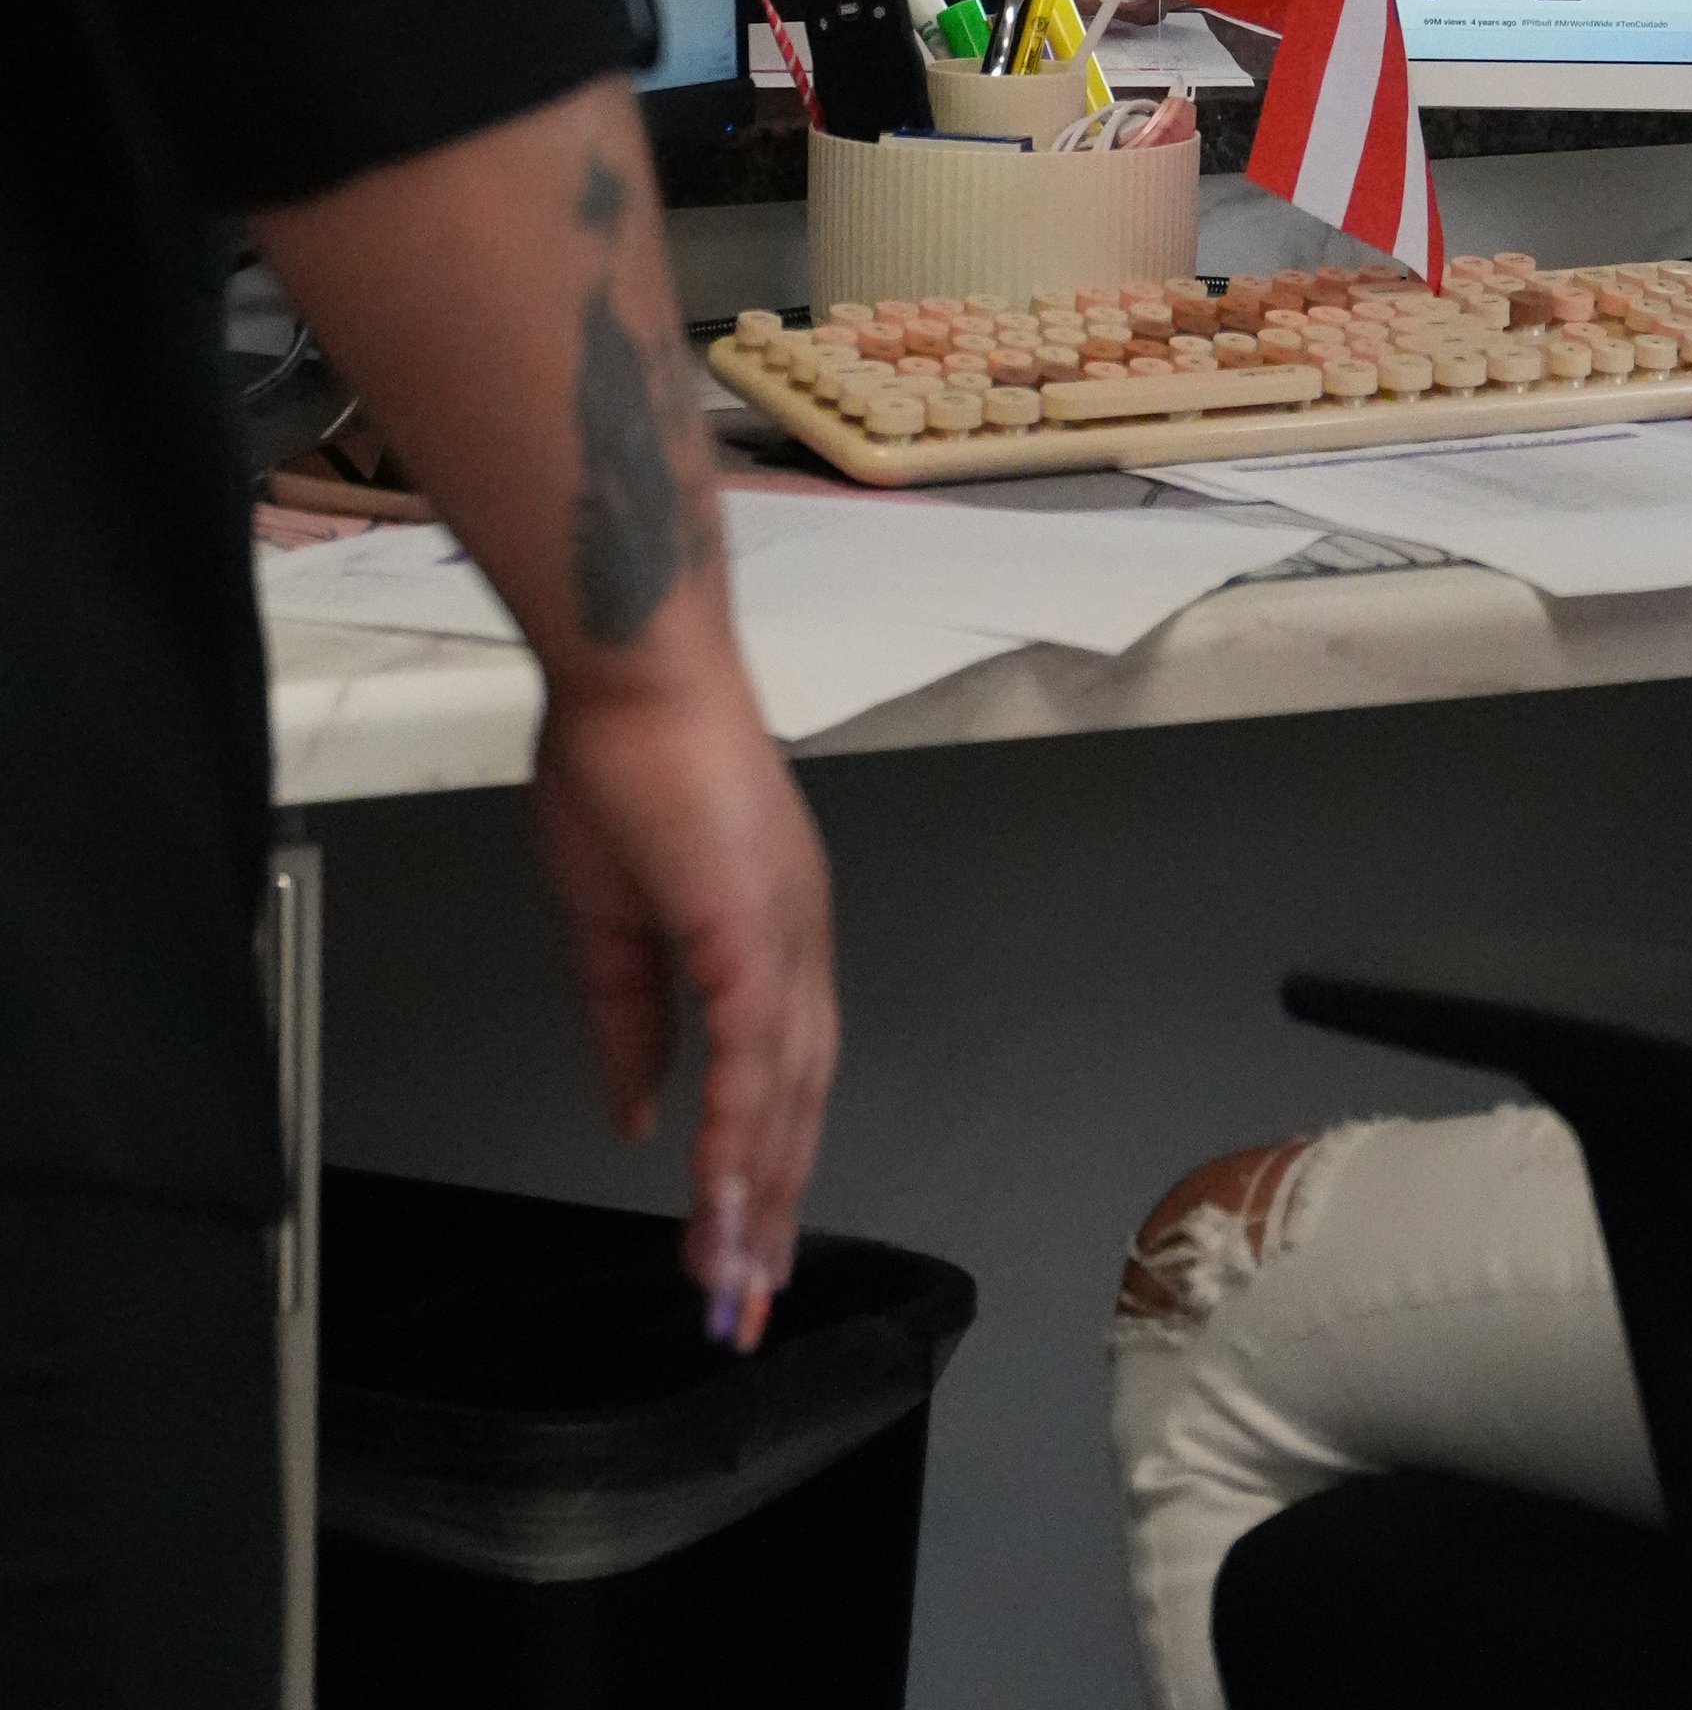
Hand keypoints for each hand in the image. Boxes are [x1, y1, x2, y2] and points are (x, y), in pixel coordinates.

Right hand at [529, 670, 836, 1351]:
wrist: (630, 674)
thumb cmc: (619, 759)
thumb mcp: (607, 920)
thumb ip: (628, 1022)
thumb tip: (633, 1111)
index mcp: (767, 935)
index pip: (776, 1078)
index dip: (761, 1166)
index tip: (738, 1245)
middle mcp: (795, 943)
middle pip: (797, 1105)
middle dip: (772, 1212)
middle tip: (745, 1304)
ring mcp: (785, 937)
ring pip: (785, 1098)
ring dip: (759, 1201)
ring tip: (731, 1287)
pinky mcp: (754, 931)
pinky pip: (755, 1059)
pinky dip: (742, 1140)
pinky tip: (724, 1206)